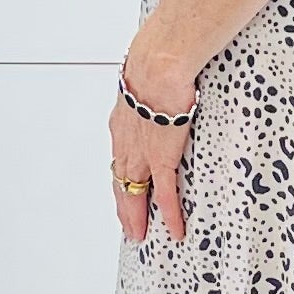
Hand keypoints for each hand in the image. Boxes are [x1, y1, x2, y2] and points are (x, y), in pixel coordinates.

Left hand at [110, 59, 192, 244]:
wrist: (159, 63)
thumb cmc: (157, 60)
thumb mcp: (150, 76)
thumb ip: (155, 85)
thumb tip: (167, 75)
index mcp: (123, 120)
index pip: (119, 156)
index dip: (121, 176)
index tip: (124, 187)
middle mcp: (126, 141)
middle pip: (120, 181)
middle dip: (123, 205)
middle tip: (128, 224)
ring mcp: (142, 153)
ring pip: (135, 192)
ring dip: (137, 216)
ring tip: (140, 234)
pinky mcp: (160, 158)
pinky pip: (164, 194)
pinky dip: (169, 214)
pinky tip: (174, 229)